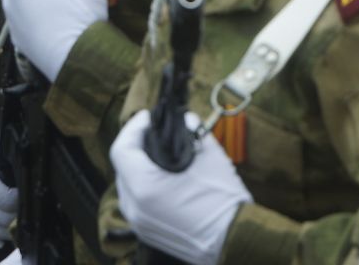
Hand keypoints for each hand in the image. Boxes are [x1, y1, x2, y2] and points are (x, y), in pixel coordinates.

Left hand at [110, 110, 249, 264]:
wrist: (236, 239)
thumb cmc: (223, 200)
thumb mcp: (208, 155)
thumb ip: (190, 130)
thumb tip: (182, 118)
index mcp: (144, 187)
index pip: (122, 149)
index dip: (133, 129)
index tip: (148, 118)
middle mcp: (135, 208)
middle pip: (123, 167)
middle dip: (137, 147)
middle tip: (155, 132)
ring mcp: (140, 223)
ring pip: (129, 185)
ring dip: (141, 167)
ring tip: (162, 155)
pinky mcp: (149, 232)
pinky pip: (138, 203)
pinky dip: (146, 187)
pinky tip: (165, 179)